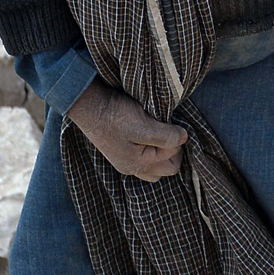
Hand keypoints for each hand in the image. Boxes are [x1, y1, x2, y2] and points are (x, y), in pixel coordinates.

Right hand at [67, 81, 186, 180]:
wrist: (88, 104)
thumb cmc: (115, 115)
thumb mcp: (143, 126)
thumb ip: (166, 136)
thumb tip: (184, 138)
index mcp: (138, 165)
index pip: (173, 158)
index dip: (177, 140)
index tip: (174, 123)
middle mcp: (132, 168)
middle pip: (166, 169)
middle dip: (173, 152)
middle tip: (171, 131)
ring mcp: (125, 161)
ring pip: (155, 167)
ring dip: (162, 154)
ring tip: (161, 135)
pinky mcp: (121, 152)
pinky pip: (143, 159)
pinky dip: (151, 151)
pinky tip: (149, 137)